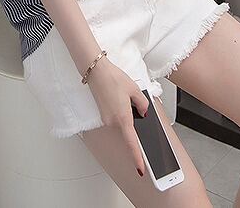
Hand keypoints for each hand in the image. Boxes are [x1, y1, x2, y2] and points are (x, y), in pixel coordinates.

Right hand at [86, 57, 150, 176]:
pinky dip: (120, 112)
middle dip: (134, 121)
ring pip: (122, 123)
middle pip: (127, 130)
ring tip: (124, 94)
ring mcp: (106, 118)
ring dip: (126, 114)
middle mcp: (112, 122)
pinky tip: (120, 97)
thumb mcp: (135, 90)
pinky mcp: (102, 114)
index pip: (131, 143)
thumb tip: (143, 113)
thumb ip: (142, 104)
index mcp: (122, 118)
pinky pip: (115, 118)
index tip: (141, 168)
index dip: (137, 158)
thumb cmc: (113, 78)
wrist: (96, 71)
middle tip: (133, 103)